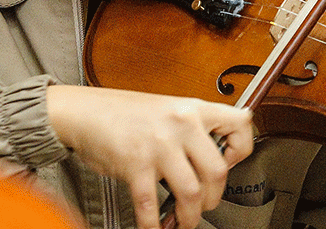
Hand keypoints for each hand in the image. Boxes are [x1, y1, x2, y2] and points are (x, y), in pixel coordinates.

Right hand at [47, 85, 253, 228]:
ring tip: (184, 221)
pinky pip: (151, 204)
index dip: (241, 151)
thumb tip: (212, 160)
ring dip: (190, 216)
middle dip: (214, 198)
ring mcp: (159, 144)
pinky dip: (153, 223)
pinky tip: (153, 226)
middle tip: (205, 204)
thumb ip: (190, 130)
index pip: (240, 124)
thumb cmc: (122, 113)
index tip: (230, 163)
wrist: (83, 111)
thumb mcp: (166, 109)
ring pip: (192, 192)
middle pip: (217, 171)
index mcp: (192, 109)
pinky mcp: (136, 164)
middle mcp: (180, 124)